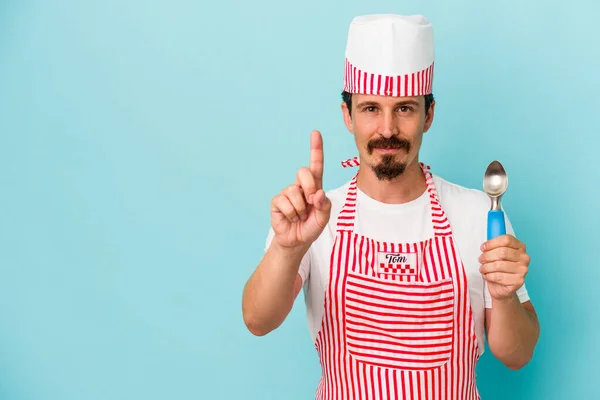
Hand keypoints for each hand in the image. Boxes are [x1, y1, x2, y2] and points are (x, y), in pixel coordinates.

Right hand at [270, 130, 331, 248]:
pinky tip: (290, 218)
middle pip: (304, 172)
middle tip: (311, 203)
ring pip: (294, 192)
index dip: (316, 149)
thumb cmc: (311, 227)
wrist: (297, 242)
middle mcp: (300, 186)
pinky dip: (290, 213)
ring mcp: (287, 193)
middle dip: (309, 187)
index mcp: (314, 187)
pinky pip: (284, 202)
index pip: (316, 165)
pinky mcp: (277, 201)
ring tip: (299, 216)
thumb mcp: (323, 217)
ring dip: (300, 209)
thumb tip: (318, 192)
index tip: (315, 133)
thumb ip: (325, 205)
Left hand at [479, 234, 529, 300]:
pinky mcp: (518, 281)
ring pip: (499, 265)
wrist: (502, 287)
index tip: (483, 248)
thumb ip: (493, 247)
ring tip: (483, 269)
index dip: (492, 243)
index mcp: (520, 247)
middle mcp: (524, 257)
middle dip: (487, 256)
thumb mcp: (496, 254)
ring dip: (486, 267)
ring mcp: (523, 270)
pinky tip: (487, 276)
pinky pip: (498, 276)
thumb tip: (485, 246)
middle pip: (502, 252)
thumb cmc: (498, 268)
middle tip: (481, 259)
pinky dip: (489, 276)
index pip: (506, 240)